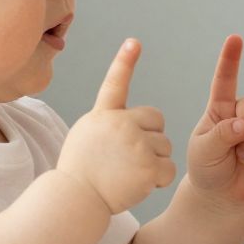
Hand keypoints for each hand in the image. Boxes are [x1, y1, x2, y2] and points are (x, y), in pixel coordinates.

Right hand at [56, 39, 176, 214]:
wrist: (75, 201)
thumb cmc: (79, 175)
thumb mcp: (86, 138)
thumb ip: (108, 125)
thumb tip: (133, 122)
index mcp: (103, 116)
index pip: (115, 84)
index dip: (124, 62)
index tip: (134, 42)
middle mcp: (121, 124)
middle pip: (157, 122)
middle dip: (152, 138)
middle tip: (131, 160)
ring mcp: (136, 144)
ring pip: (165, 147)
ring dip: (155, 163)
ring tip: (129, 175)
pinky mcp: (148, 166)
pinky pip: (168, 169)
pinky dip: (159, 181)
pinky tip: (139, 186)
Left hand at [185, 34, 243, 203]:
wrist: (223, 194)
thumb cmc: (207, 169)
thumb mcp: (203, 151)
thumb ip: (220, 135)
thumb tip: (243, 125)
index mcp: (219, 108)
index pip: (225, 81)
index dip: (230, 59)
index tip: (235, 39)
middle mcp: (243, 112)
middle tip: (235, 150)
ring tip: (243, 159)